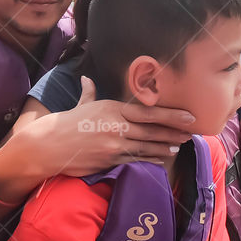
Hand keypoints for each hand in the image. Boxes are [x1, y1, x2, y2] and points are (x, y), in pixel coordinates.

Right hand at [44, 76, 195, 176]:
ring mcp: (114, 145)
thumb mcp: (81, 104)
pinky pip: (136, 160)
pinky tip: (161, 159)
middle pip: (152, 130)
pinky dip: (150, 159)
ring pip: (147, 147)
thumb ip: (89, 92)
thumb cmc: (65, 123)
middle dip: (174, 132)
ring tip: (179, 146)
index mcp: (112, 109)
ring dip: (166, 147)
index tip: (188, 116)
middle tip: (191, 133)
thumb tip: (87, 79)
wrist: (48, 146)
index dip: (171, 115)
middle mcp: (117, 126)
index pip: (148, 112)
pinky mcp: (110, 161)